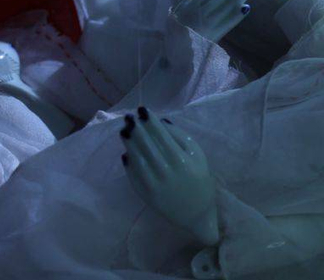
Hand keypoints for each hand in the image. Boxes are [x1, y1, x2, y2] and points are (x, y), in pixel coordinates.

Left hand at [120, 107, 218, 246]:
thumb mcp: (198, 156)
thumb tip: (161, 122)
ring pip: (137, 159)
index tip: (142, 109)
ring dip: (129, 143)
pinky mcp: (145, 195)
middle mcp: (165, 172)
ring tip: (124, 131)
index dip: (150, 121)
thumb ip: (181, 137)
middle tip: (128, 117)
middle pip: (146, 145)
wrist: (197, 214)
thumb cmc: (199, 180)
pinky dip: (129, 162)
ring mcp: (153, 185)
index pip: (161, 135)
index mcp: (181, 160)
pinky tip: (127, 152)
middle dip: (136, 128)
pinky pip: (133, 175)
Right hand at [171, 0, 254, 41]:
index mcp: (191, 5)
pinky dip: (237, 16)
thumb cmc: (178, 27)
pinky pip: (227, 25)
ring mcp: (207, 26)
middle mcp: (199, 14)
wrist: (176, 51)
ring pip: (225, 9)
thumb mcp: (181, 7)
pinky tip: (246, 8)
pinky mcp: (213, 37)